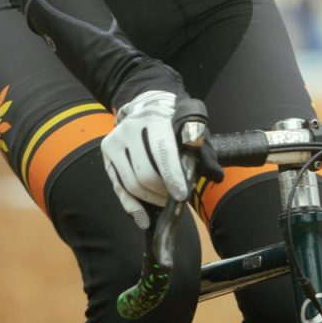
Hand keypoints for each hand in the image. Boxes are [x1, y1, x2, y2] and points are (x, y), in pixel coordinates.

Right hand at [101, 89, 194, 228]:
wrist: (144, 104)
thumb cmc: (172, 119)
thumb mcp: (189, 125)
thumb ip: (200, 147)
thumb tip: (214, 173)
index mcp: (154, 118)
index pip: (162, 153)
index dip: (173, 177)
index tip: (181, 196)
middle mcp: (129, 128)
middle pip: (144, 173)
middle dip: (162, 191)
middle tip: (174, 198)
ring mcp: (114, 141)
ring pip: (130, 183)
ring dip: (150, 199)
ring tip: (163, 201)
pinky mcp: (107, 154)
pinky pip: (118, 187)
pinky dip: (131, 205)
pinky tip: (143, 218)